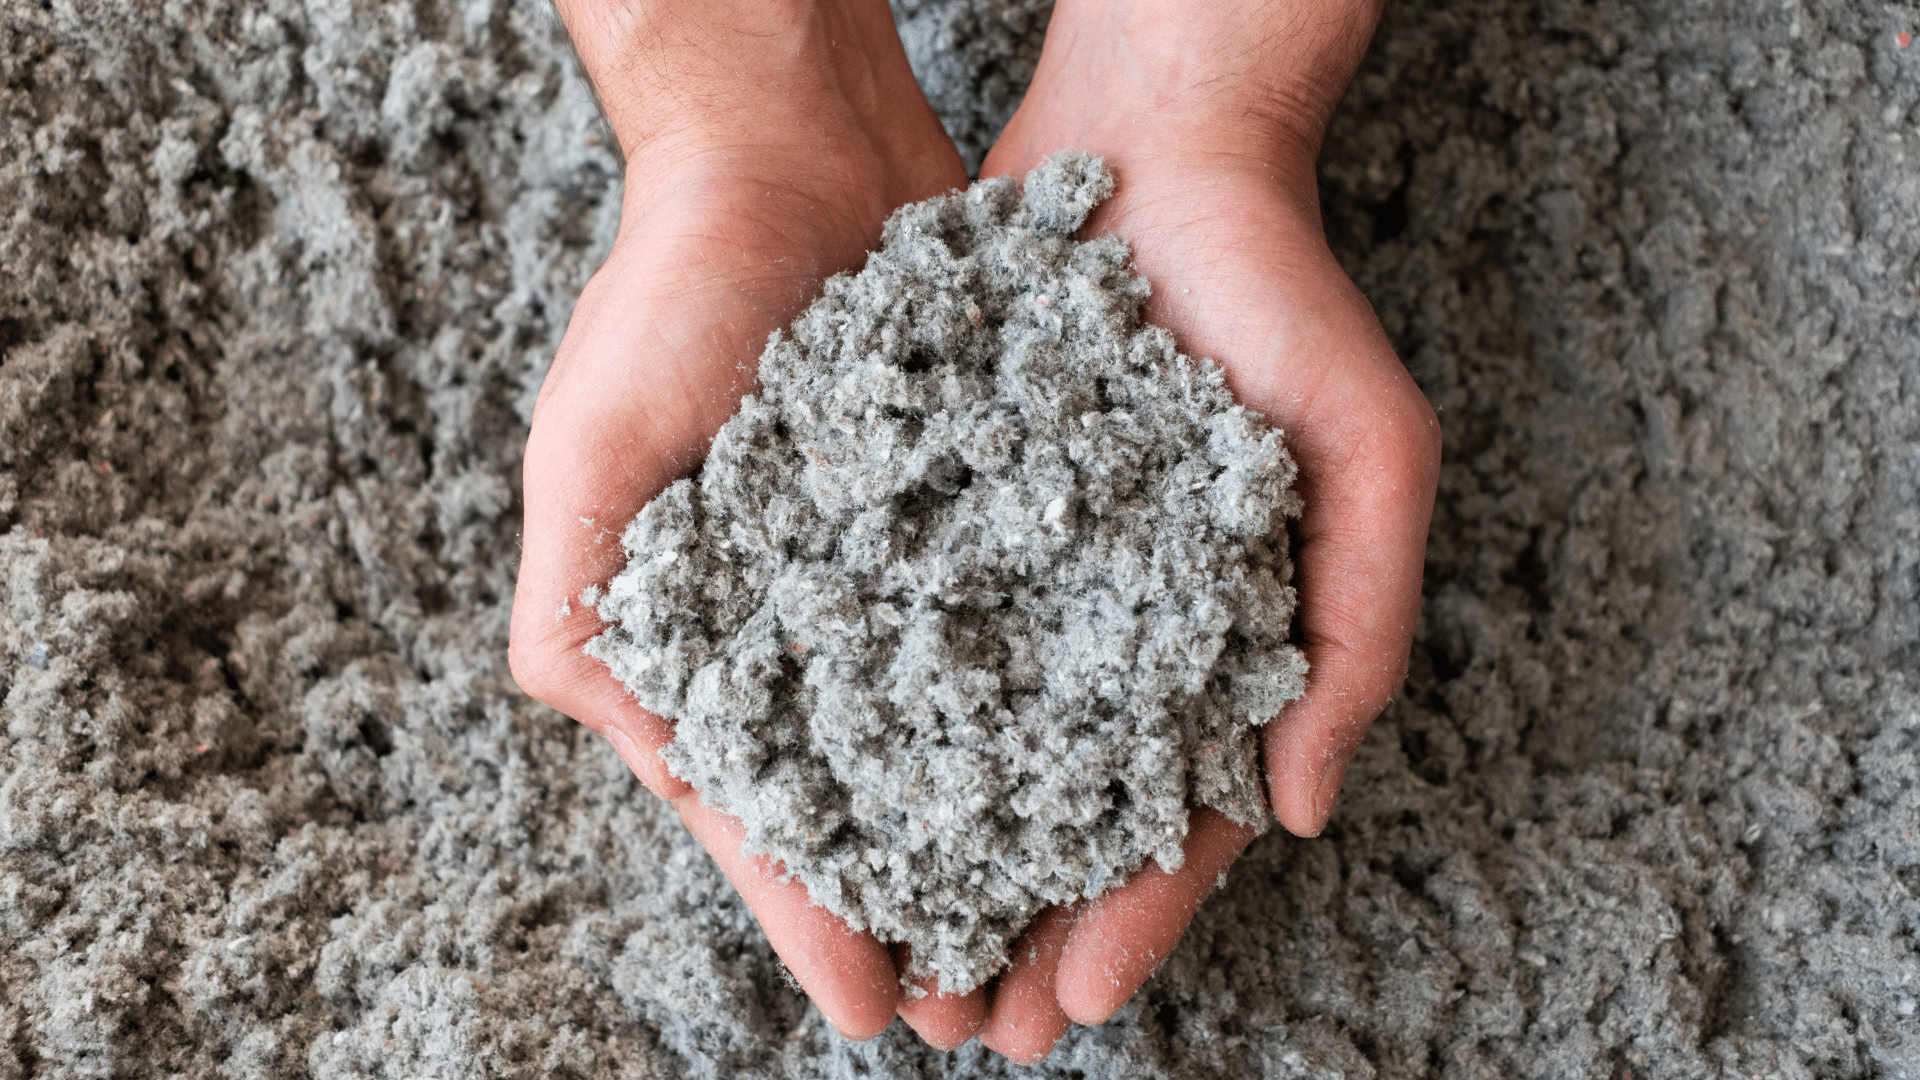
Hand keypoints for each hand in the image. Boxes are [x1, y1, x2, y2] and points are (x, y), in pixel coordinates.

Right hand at [507, 0, 968, 1042]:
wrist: (790, 147)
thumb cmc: (671, 295)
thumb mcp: (593, 455)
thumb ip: (587, 616)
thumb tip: (628, 754)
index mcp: (703, 636)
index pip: (760, 803)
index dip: (810, 909)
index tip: (879, 1009)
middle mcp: (805, 620)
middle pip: (869, 795)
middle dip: (920, 903)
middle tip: (988, 1014)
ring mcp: (896, 570)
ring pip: (958, 732)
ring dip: (1000, 832)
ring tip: (1060, 929)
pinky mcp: (978, 508)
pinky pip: (1027, 623)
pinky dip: (1060, 697)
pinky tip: (1113, 769)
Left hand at [965, 0, 1439, 1060]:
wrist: (1158, 149)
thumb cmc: (1286, 299)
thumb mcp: (1370, 455)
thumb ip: (1357, 629)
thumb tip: (1299, 813)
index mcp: (1222, 643)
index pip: (1180, 814)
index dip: (1137, 916)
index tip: (1074, 1004)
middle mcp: (1116, 629)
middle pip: (1062, 811)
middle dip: (1019, 924)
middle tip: (964, 1028)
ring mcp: (1028, 576)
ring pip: (972, 747)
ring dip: (934, 857)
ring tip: (889, 956)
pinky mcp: (944, 511)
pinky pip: (900, 630)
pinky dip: (871, 714)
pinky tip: (828, 790)